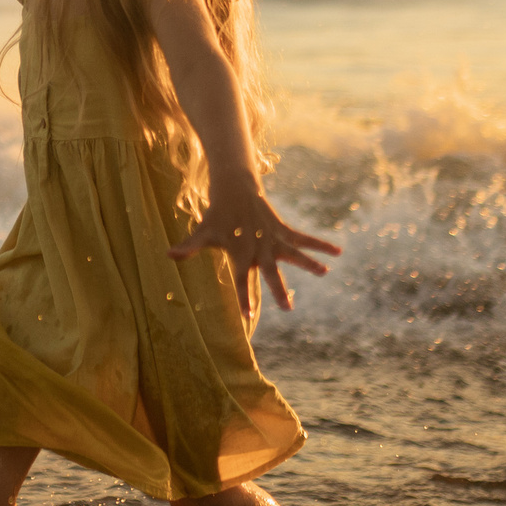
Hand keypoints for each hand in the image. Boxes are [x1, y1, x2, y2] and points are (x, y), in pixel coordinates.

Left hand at [169, 185, 339, 321]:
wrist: (234, 189)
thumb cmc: (217, 216)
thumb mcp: (203, 232)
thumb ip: (188, 246)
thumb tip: (167, 255)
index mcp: (240, 253)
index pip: (241, 280)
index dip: (244, 297)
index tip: (247, 316)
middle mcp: (260, 248)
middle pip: (271, 272)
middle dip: (278, 290)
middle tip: (287, 308)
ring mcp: (274, 238)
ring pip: (294, 253)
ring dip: (309, 263)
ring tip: (325, 272)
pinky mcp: (283, 230)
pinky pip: (304, 238)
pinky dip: (320, 244)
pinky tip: (338, 252)